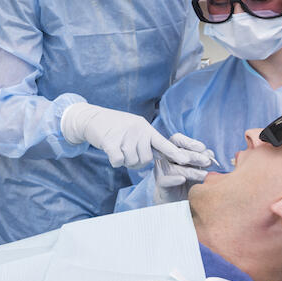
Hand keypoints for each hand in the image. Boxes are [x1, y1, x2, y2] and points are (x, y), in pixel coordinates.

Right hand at [61, 103, 213, 167]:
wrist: (93, 118)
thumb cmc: (116, 126)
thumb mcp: (135, 127)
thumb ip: (146, 140)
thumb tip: (154, 158)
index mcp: (146, 128)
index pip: (164, 143)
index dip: (176, 153)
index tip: (187, 161)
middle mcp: (138, 131)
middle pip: (145, 159)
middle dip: (137, 161)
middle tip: (127, 151)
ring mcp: (124, 136)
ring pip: (131, 162)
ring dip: (125, 160)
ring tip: (118, 147)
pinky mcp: (111, 142)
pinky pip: (118, 161)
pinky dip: (115, 160)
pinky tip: (111, 150)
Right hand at [153, 134, 213, 203]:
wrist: (179, 199)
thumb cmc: (189, 179)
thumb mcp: (198, 167)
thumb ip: (203, 159)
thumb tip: (209, 153)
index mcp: (173, 150)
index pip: (177, 139)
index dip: (189, 142)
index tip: (203, 148)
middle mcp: (165, 157)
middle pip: (176, 152)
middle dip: (194, 156)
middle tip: (207, 162)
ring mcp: (161, 170)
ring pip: (173, 168)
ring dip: (190, 171)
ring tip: (204, 175)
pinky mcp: (160, 183)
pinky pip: (165, 180)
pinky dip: (174, 179)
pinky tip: (183, 180)